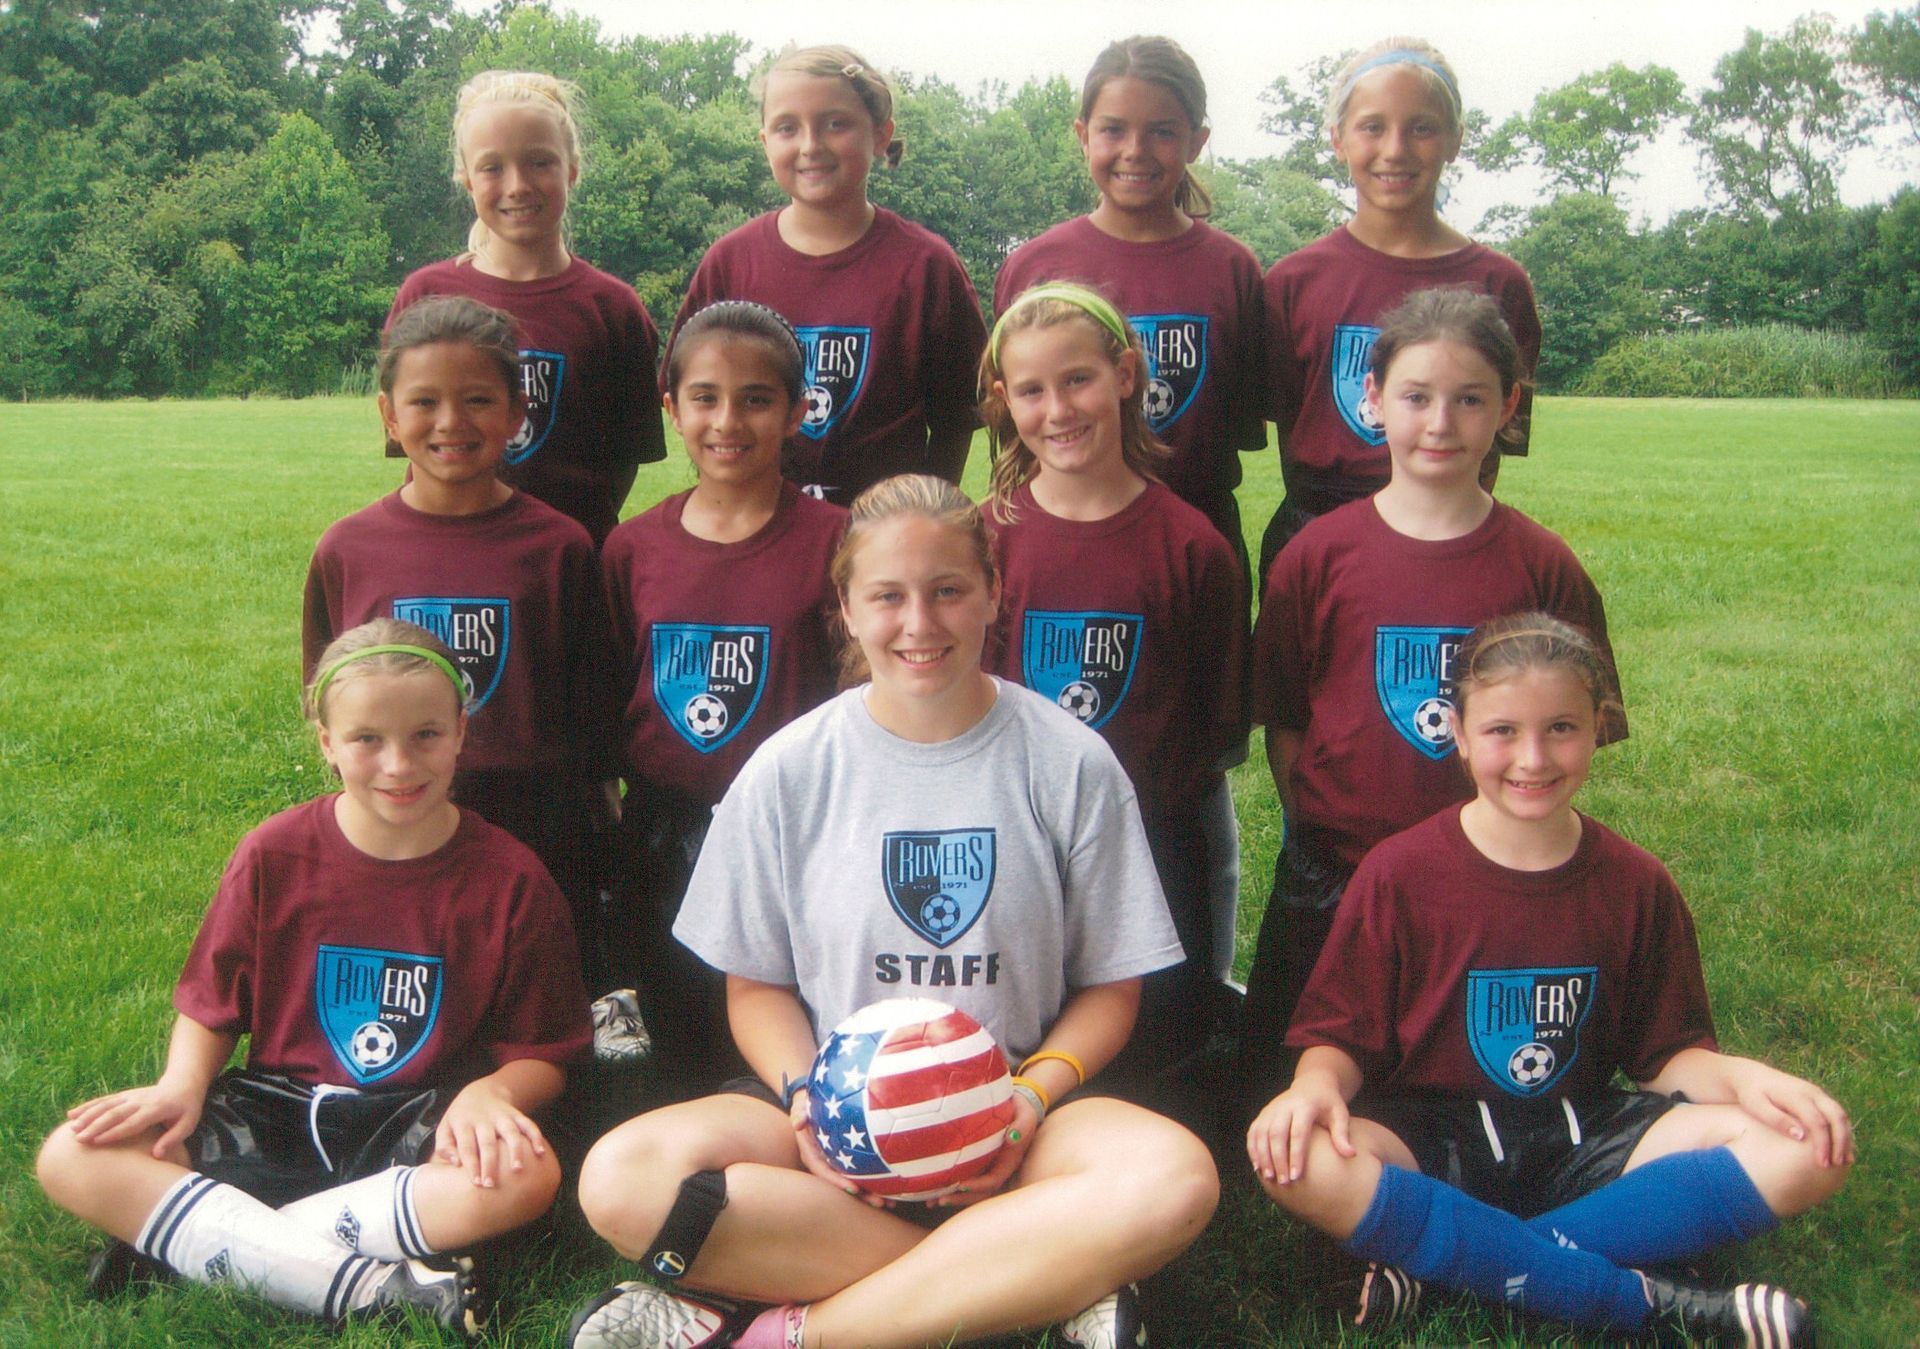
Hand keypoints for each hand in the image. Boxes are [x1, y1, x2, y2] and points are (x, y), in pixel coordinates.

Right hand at [66, 1079, 204, 1157]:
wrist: (183, 1084)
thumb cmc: (186, 1109)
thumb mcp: (188, 1123)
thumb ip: (173, 1138)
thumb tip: (157, 1155)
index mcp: (156, 1109)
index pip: (133, 1122)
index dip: (115, 1131)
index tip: (98, 1142)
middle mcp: (140, 1101)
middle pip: (115, 1113)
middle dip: (96, 1126)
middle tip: (79, 1139)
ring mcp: (131, 1096)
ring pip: (106, 1105)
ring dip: (88, 1116)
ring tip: (72, 1128)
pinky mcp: (124, 1095)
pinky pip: (104, 1100)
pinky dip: (87, 1106)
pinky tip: (71, 1114)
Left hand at [433, 1077, 549, 1187]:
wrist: (482, 1091)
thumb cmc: (460, 1118)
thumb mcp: (445, 1128)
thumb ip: (444, 1147)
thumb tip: (455, 1164)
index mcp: (463, 1123)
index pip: (467, 1146)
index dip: (471, 1164)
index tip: (476, 1183)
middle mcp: (483, 1119)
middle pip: (488, 1142)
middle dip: (490, 1164)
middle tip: (491, 1185)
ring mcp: (501, 1116)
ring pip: (510, 1132)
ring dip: (515, 1150)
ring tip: (517, 1169)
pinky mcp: (516, 1114)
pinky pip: (528, 1124)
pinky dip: (535, 1137)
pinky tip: (540, 1152)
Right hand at [788, 1086, 894, 1208]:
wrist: (814, 1103)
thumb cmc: (806, 1105)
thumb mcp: (800, 1107)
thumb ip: (799, 1113)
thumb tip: (797, 1123)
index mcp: (812, 1155)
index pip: (824, 1172)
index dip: (837, 1182)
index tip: (854, 1189)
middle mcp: (825, 1164)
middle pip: (842, 1184)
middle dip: (860, 1195)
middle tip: (879, 1203)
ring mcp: (837, 1164)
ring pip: (854, 1183)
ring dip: (871, 1194)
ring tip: (890, 1204)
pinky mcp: (847, 1160)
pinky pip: (861, 1174)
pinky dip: (875, 1183)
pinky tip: (892, 1191)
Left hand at [933, 1090, 1039, 1208]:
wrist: (1016, 1107)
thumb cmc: (1020, 1111)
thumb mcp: (1025, 1116)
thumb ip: (1023, 1127)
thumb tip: (1012, 1137)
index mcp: (1009, 1162)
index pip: (994, 1180)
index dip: (978, 1185)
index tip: (961, 1185)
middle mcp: (997, 1169)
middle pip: (979, 1192)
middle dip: (960, 1198)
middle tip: (940, 1200)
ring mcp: (986, 1168)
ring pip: (969, 1189)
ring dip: (952, 1196)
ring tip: (931, 1201)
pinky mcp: (976, 1162)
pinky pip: (962, 1176)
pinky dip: (948, 1185)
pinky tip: (930, 1191)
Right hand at [1247, 1076, 1352, 1184]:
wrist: (1312, 1084)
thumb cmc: (1329, 1104)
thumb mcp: (1340, 1114)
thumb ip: (1342, 1134)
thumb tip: (1350, 1155)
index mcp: (1304, 1106)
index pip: (1297, 1133)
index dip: (1296, 1156)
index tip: (1297, 1177)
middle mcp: (1284, 1106)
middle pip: (1276, 1134)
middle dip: (1278, 1159)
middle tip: (1283, 1182)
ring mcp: (1271, 1109)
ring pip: (1261, 1134)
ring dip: (1263, 1156)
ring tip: (1269, 1177)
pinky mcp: (1263, 1114)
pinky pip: (1254, 1132)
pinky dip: (1253, 1150)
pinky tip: (1258, 1167)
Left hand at [1726, 1058, 1853, 1168]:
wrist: (1750, 1075)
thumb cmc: (1750, 1094)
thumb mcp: (1756, 1106)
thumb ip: (1777, 1119)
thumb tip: (1801, 1136)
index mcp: (1796, 1095)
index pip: (1817, 1122)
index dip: (1823, 1144)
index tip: (1822, 1164)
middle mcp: (1812, 1092)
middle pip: (1837, 1117)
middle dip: (1841, 1142)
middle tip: (1838, 1165)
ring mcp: (1817, 1094)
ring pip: (1841, 1115)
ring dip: (1846, 1138)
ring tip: (1844, 1161)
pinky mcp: (1819, 1098)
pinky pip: (1837, 1114)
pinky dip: (1843, 1131)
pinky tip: (1841, 1149)